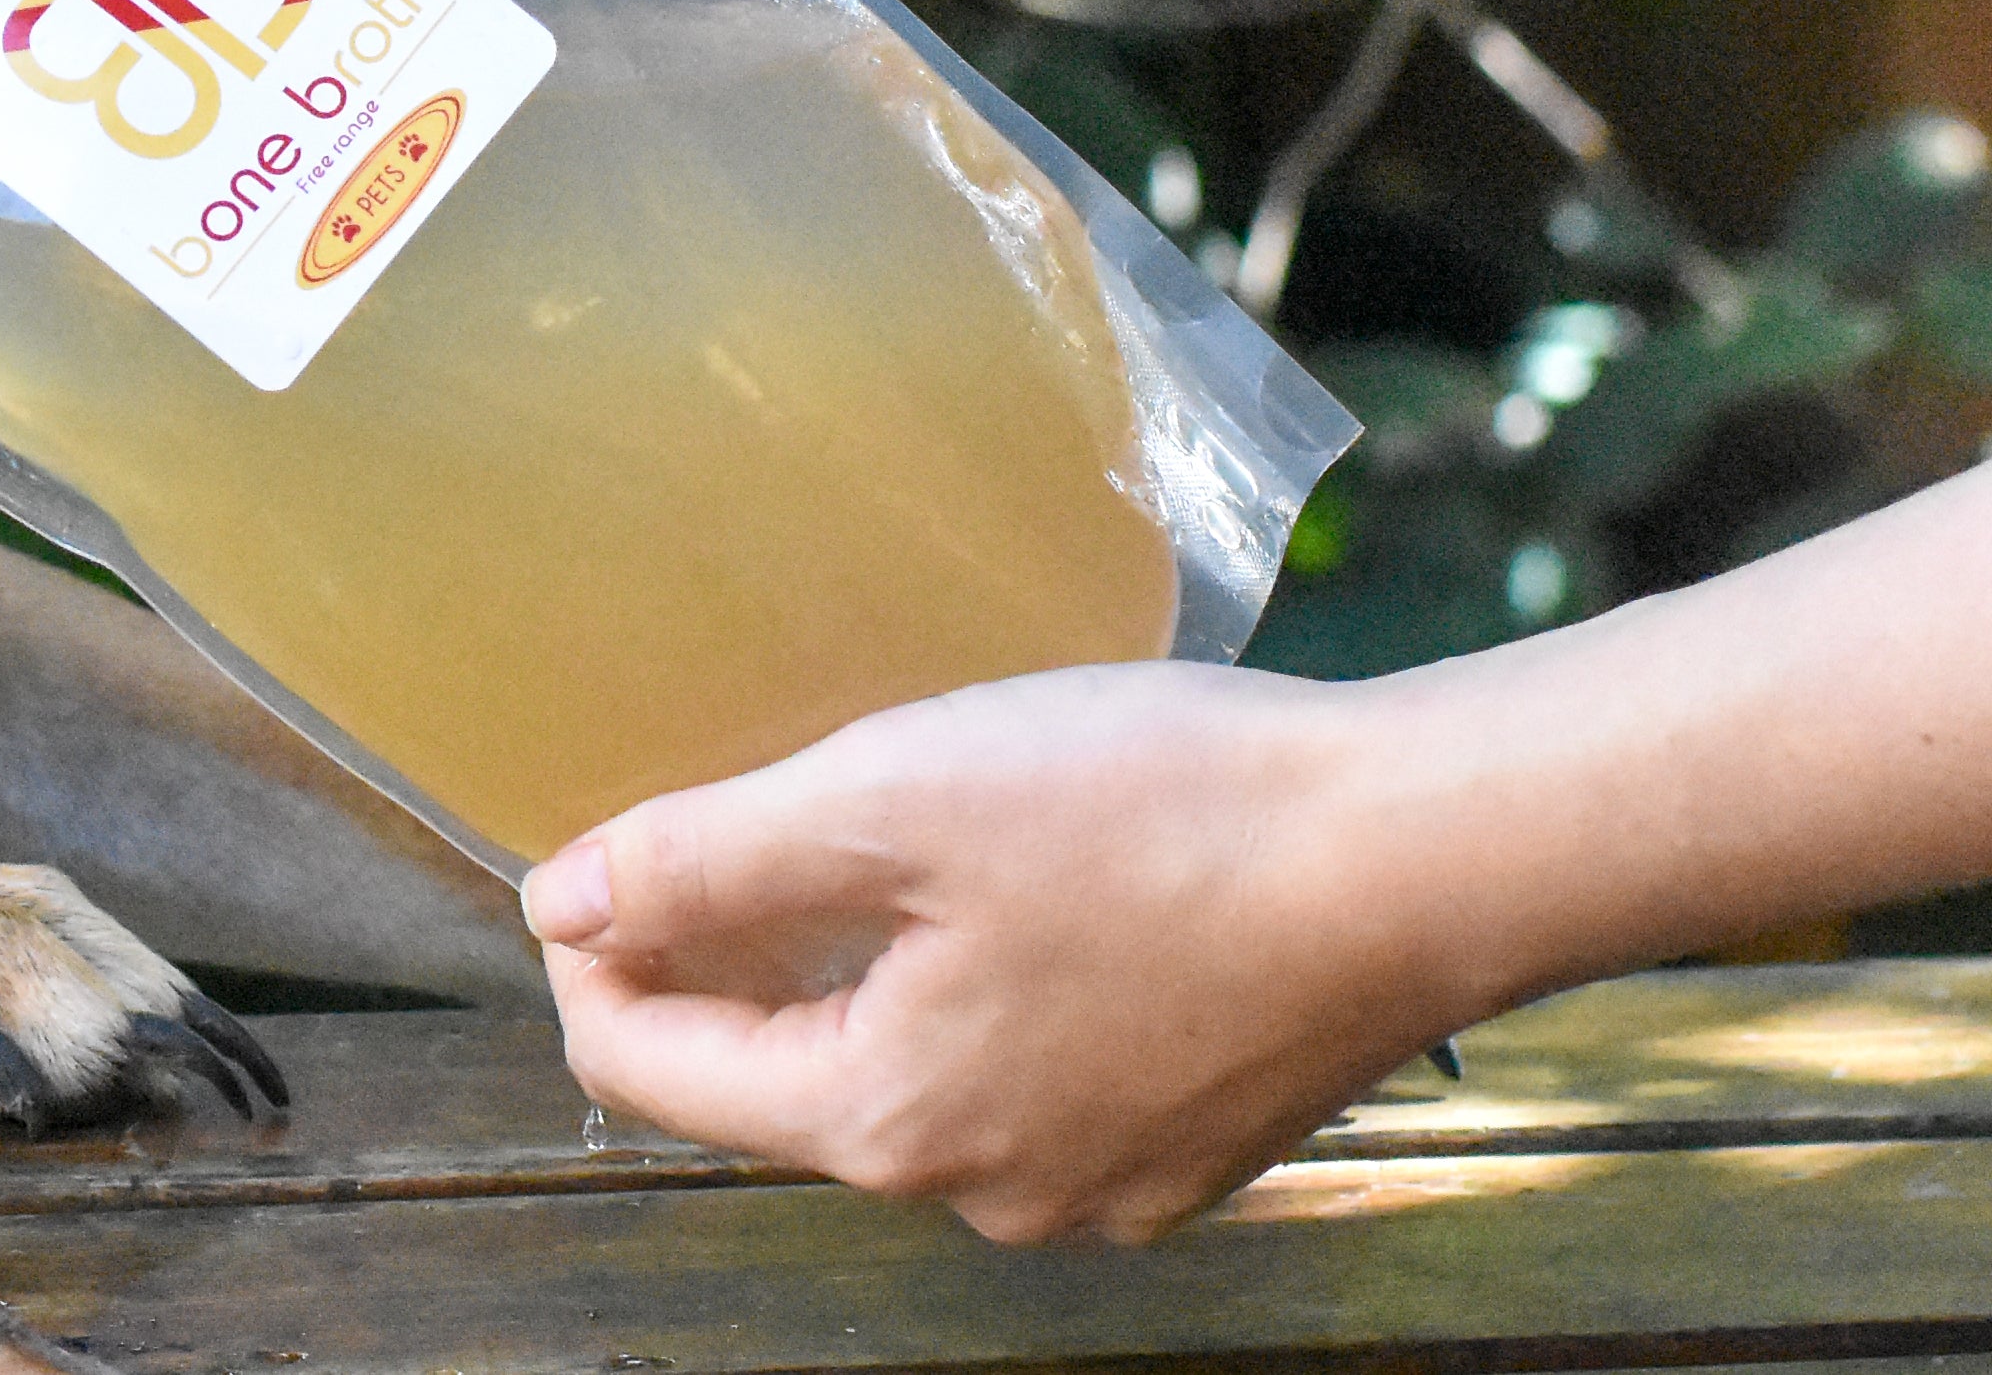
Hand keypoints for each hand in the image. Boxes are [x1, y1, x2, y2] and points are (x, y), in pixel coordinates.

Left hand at [520, 661, 1478, 1245]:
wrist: (1437, 853)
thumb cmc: (1166, 817)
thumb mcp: (887, 800)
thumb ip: (703, 863)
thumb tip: (558, 905)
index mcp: (886, 1123)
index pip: (650, 1070)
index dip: (595, 956)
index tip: (597, 855)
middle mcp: (981, 1193)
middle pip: (776, 1079)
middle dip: (734, 957)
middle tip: (742, 821)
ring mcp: (1095, 1185)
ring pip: (904, 1075)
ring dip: (864, 969)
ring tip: (889, 840)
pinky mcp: (1185, 1146)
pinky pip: (1022, 1076)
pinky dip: (983, 990)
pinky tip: (1025, 891)